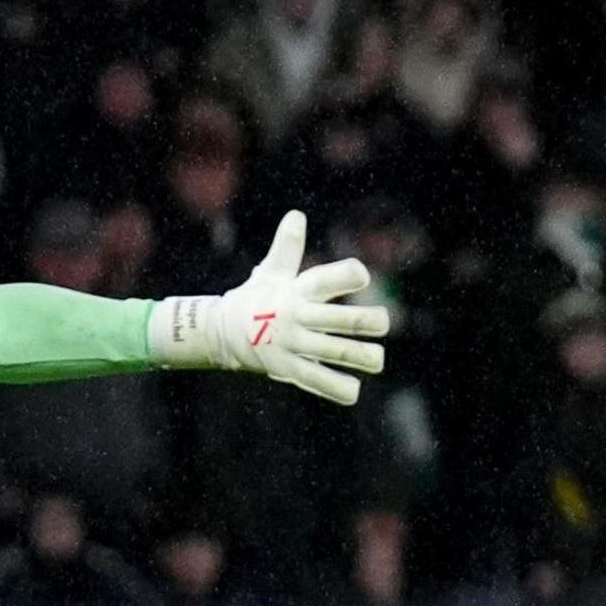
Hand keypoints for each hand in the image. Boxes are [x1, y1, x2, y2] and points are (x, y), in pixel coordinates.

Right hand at [149, 211, 391, 404]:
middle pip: (335, 319)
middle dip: (363, 321)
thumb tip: (296, 215)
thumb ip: (287, 247)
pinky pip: (315, 380)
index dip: (344, 275)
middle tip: (383, 322)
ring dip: (358, 357)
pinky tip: (354, 390)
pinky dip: (336, 387)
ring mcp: (292, 345)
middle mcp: (296, 317)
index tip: (362, 275)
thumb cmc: (257, 298)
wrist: (222, 332)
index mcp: (295, 291)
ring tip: (377, 360)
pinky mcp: (287, 369)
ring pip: (331, 352)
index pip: (322, 280)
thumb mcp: (271, 272)